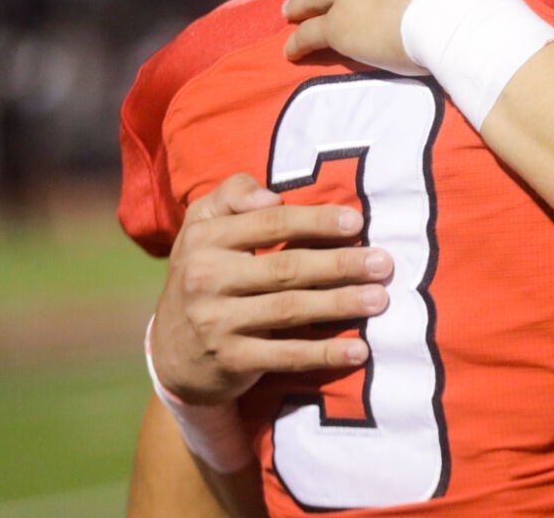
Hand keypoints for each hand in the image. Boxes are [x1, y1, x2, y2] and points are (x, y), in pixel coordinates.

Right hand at [149, 173, 392, 404]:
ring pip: (291, 310)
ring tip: (380, 299)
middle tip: (382, 263)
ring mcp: (217, 322)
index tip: (357, 223)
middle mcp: (207, 278)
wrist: (171, 350)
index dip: (316, 222)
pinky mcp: (231, 360)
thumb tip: (272, 198)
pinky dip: (324, 353)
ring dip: (340, 304)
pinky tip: (359, 350)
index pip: (270, 224)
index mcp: (205, 237)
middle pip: (286, 267)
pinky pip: (285, 355)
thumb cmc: (205, 271)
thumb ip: (233, 194)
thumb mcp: (203, 225)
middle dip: (340, 264)